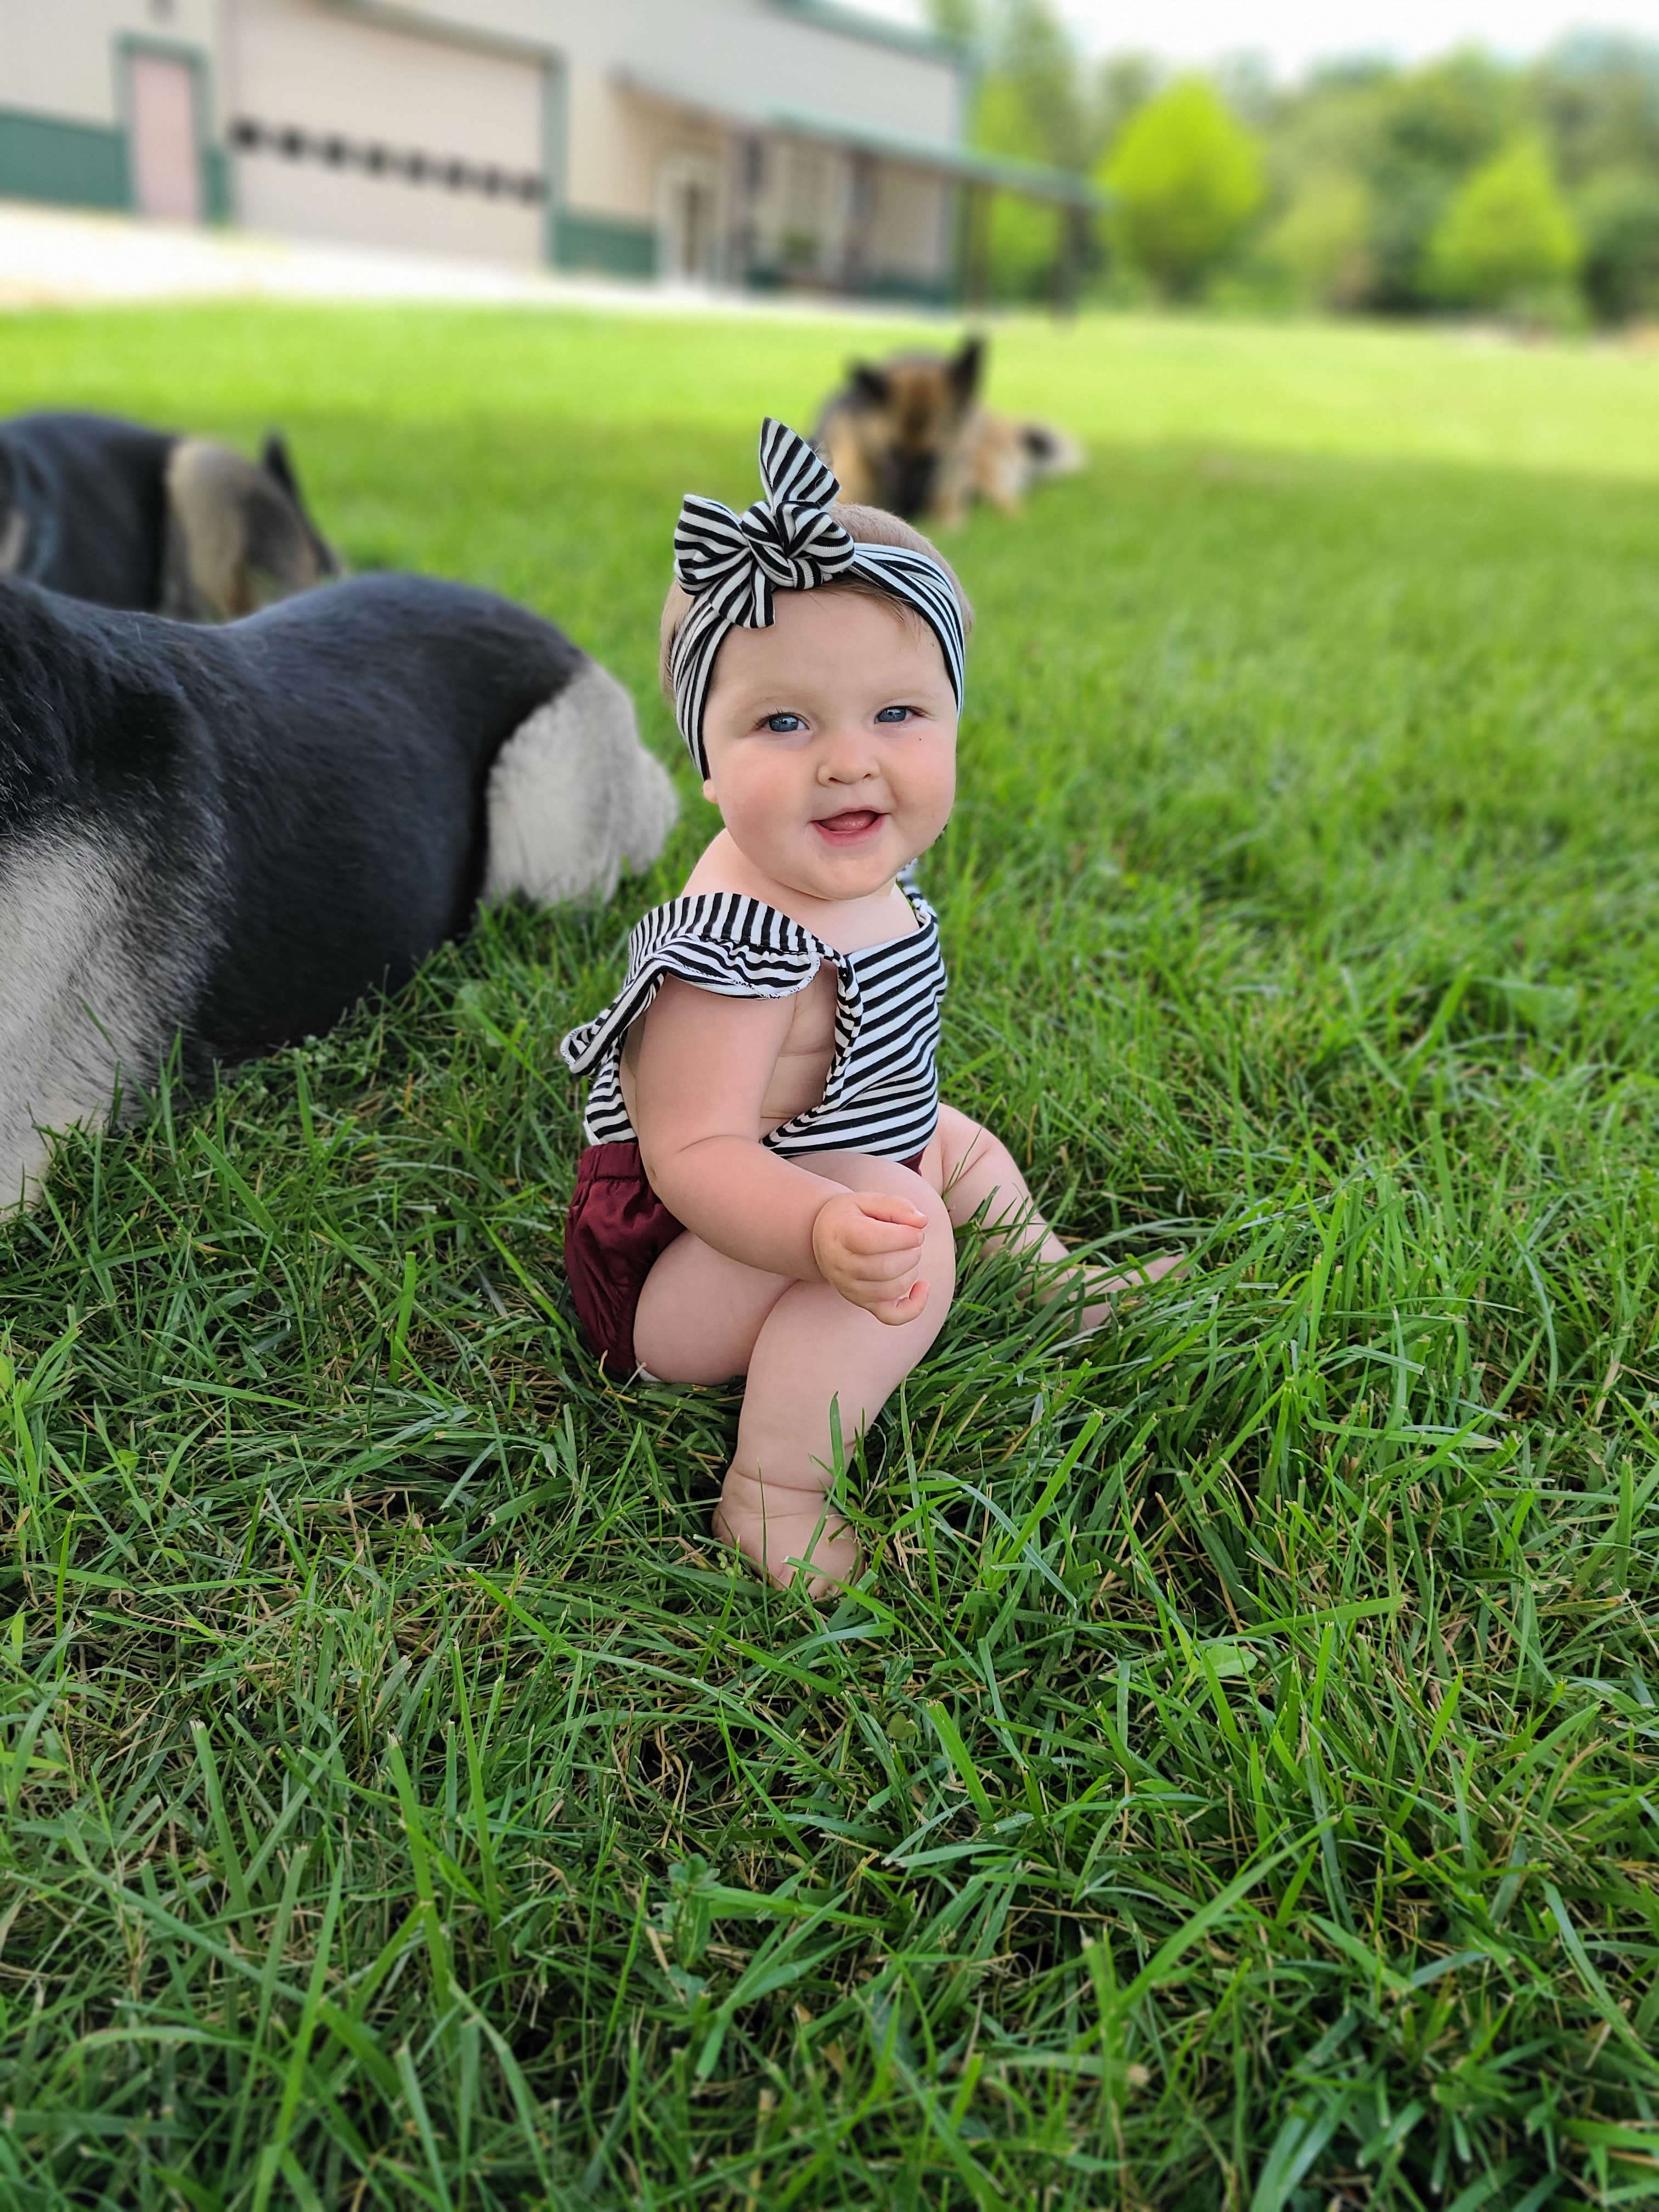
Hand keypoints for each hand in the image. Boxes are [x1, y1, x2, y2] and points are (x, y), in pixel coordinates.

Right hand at [810, 1190, 929, 1323]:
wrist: (824, 1239)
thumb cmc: (850, 1217)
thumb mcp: (868, 1200)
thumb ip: (896, 1206)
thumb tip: (922, 1222)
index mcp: (842, 1235)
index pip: (874, 1240)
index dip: (904, 1235)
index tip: (915, 1228)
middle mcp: (842, 1266)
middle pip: (886, 1268)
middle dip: (911, 1252)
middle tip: (913, 1239)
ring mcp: (851, 1289)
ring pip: (893, 1288)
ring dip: (912, 1269)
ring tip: (908, 1253)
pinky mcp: (863, 1304)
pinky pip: (892, 1317)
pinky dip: (915, 1306)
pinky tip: (923, 1286)